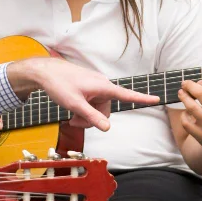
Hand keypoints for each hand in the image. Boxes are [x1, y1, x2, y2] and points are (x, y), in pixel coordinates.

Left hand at [7, 57, 158, 130]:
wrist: (45, 72)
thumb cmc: (59, 84)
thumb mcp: (74, 104)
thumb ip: (91, 117)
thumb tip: (107, 128)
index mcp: (102, 86)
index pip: (126, 94)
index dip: (142, 98)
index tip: (157, 98)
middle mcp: (102, 86)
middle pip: (106, 111)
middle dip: (92, 120)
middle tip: (74, 122)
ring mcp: (95, 87)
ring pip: (98, 110)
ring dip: (86, 117)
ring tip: (71, 117)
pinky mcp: (89, 89)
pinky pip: (92, 105)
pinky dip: (84, 111)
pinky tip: (72, 113)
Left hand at [176, 80, 201, 153]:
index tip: (200, 81)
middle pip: (201, 95)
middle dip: (190, 86)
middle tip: (185, 83)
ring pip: (191, 107)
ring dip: (183, 97)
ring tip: (180, 93)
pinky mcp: (200, 135)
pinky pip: (186, 121)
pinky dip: (183, 115)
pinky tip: (185, 111)